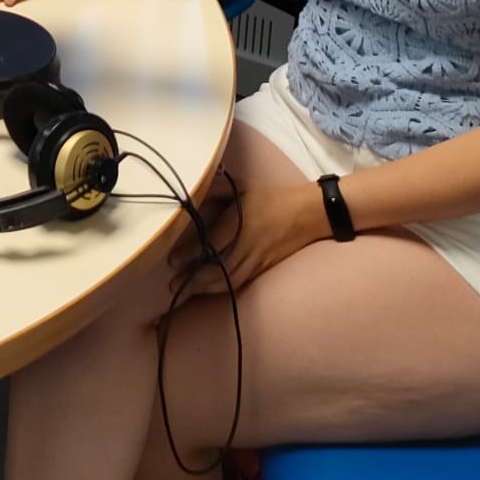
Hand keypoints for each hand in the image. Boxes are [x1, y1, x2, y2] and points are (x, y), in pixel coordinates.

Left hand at [171, 176, 330, 298]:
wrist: (307, 214)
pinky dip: (222, 289)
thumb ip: (216, 188)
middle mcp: (247, 246)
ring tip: (183, 292)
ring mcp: (256, 260)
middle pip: (218, 269)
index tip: (172, 260)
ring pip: (228, 280)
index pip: (211, 244)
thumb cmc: (271, 198)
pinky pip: (239, 282)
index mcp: (239, 224)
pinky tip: (207, 292)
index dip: (191, 254)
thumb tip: (191, 190)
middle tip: (172, 284)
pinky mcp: (262, 268)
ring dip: (204, 289)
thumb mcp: (241, 187)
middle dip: (194, 279)